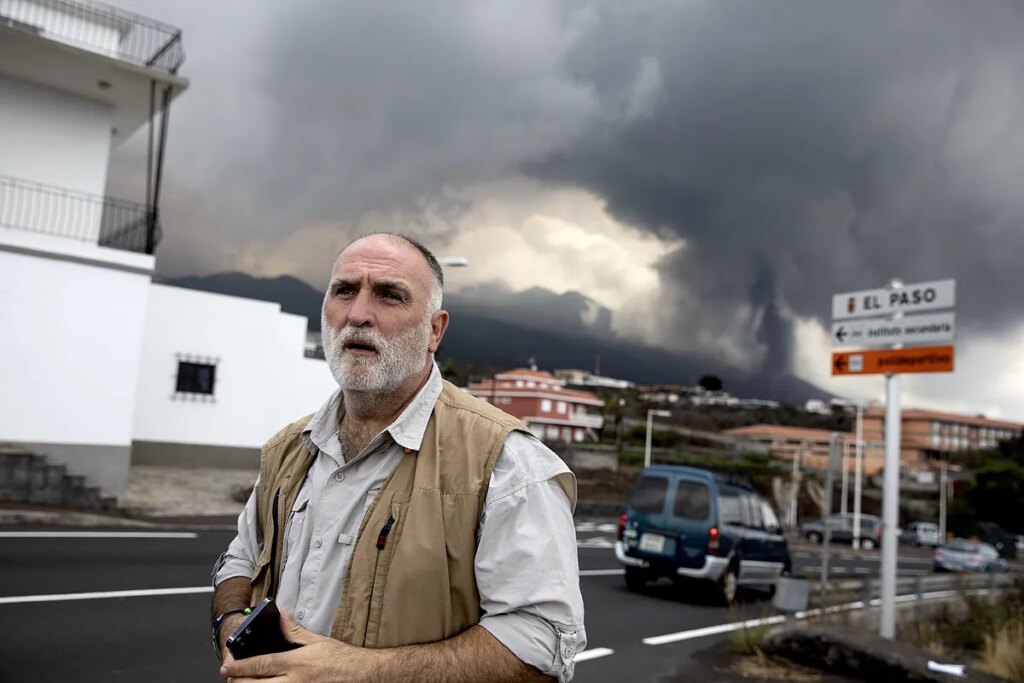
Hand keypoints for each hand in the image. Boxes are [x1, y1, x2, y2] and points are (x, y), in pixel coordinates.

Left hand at [220, 609, 380, 681]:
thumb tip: (281, 616)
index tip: (227, 666)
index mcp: (297, 663)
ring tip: (243, 682)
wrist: (363, 676)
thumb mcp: (318, 641)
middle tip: (229, 677)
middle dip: (239, 681)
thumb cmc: (343, 660)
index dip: (240, 666)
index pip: (261, 665)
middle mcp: (295, 682)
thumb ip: (294, 630)